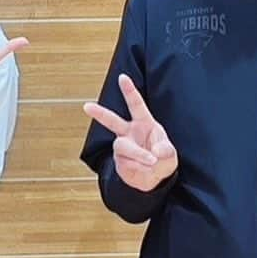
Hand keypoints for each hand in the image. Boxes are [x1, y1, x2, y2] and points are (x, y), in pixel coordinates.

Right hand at [83, 74, 177, 190]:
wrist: (154, 180)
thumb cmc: (162, 159)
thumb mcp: (170, 154)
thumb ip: (165, 150)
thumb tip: (154, 153)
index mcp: (144, 123)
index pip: (136, 105)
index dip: (129, 91)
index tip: (122, 77)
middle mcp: (129, 133)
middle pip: (112, 121)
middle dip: (99, 113)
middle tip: (86, 106)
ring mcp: (122, 147)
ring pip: (123, 146)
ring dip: (138, 154)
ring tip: (151, 162)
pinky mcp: (119, 161)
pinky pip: (126, 163)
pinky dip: (139, 168)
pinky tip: (145, 170)